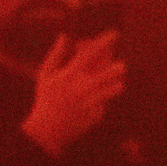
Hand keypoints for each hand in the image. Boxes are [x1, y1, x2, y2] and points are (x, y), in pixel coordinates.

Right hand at [22, 30, 125, 156]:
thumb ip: (56, 54)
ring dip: (116, 84)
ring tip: (116, 83)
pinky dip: (103, 101)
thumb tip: (64, 35)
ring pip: (112, 88)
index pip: (90, 54)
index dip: (104, 42)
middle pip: (107, 71)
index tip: (115, 34)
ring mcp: (89, 102)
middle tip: (121, 66)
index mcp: (69, 75)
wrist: (47, 131)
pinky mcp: (95, 114)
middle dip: (117, 67)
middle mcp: (81, 87)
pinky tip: (96, 103)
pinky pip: (105, 103)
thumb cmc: (45, 99)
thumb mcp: (45, 75)